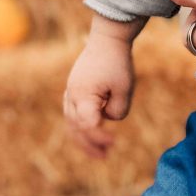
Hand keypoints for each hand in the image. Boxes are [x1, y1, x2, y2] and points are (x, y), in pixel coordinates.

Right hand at [63, 29, 135, 158]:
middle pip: (75, 128)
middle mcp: (72, 95)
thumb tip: (108, 119)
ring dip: (83, 138)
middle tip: (104, 156)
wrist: (107, 39)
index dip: (99, 138)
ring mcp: (70, 91)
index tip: (114, 142)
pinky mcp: (74, 88)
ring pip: (71, 122)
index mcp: (83, 96)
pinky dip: (80, 125)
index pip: (88, 126)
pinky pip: (72, 112)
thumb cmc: (117, 62)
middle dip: (89, 145)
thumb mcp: (125, 89)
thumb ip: (118, 111)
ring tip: (99, 150)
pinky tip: (92, 131)